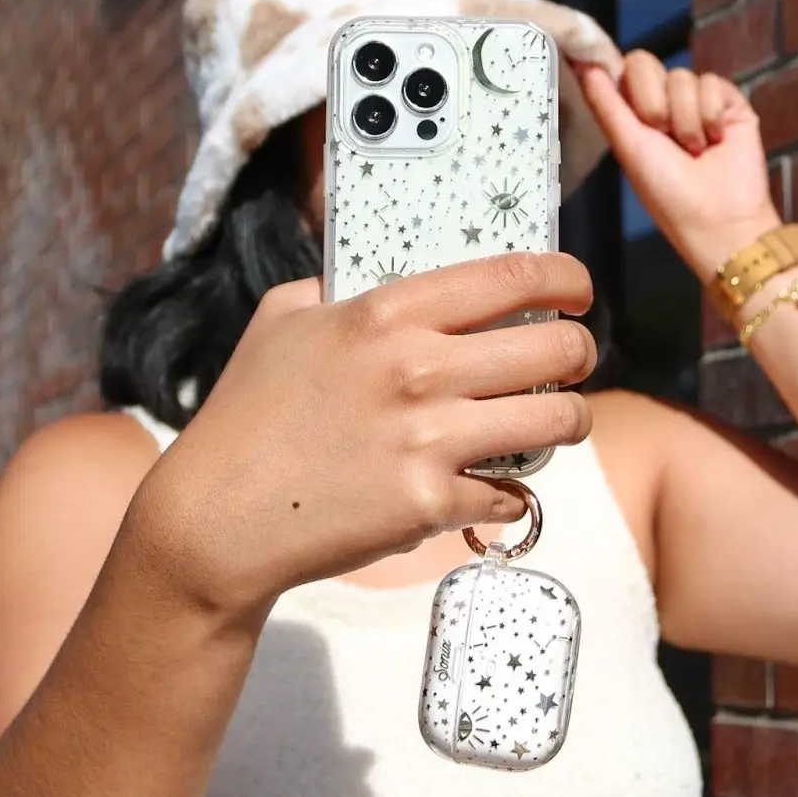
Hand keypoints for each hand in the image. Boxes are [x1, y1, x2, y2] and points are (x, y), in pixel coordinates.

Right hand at [138, 253, 596, 611]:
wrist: (216, 520)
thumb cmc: (244, 416)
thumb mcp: (280, 323)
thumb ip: (335, 289)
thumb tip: (376, 278)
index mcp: (385, 313)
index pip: (512, 276)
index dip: (567, 277)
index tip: (579, 290)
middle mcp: (418, 370)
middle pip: (557, 348)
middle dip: (581, 353)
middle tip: (572, 362)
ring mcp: (429, 441)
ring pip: (558, 423)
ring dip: (568, 423)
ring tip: (550, 425)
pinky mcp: (431, 505)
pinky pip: (513, 496)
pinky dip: (509, 494)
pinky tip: (487, 487)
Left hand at [580, 53, 780, 281]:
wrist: (718, 217)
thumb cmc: (668, 194)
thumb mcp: (628, 147)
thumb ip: (606, 105)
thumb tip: (585, 64)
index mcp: (634, 117)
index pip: (621, 72)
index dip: (620, 77)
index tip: (616, 86)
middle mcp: (664, 105)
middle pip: (647, 63)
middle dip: (652, 103)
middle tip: (663, 136)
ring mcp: (697, 102)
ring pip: (682, 76)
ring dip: (685, 119)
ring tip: (694, 150)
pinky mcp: (729, 103)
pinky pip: (713, 82)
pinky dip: (711, 115)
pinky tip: (716, 141)